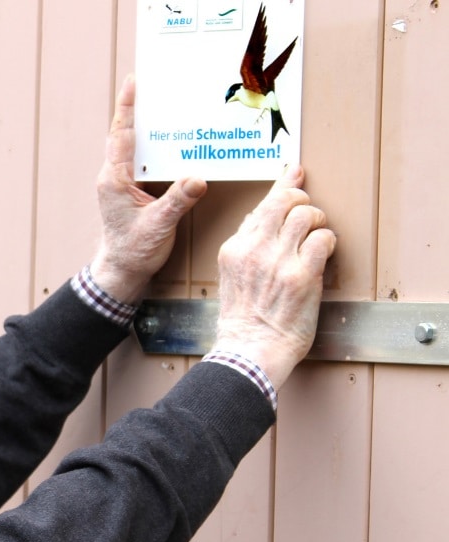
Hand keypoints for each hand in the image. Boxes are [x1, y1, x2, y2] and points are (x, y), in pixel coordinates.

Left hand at [90, 74, 206, 302]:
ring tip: (164, 106)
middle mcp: (113, 177)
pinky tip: (171, 142)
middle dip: (138, 109)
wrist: (122, 270)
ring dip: (146, 128)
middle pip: (125, 135)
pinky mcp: (129, 190)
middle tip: (152, 84)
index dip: (127, 108)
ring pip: (133, 147)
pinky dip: (154, 148)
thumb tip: (197, 178)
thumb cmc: (134, 250)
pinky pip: (141, 161)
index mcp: (114, 180)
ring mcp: (120, 183)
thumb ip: (177, 201)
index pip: (121, 136)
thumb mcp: (159, 225)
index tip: (133, 83)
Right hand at [214, 164, 336, 387]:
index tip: (295, 172)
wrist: (249, 351)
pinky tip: (323, 254)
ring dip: (318, 221)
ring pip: (306, 214)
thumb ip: (247, 249)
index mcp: (234, 249)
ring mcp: (277, 261)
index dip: (283, 186)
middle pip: (285, 200)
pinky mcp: (302, 275)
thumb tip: (262, 221)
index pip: (260, 206)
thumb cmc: (243, 323)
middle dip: (303, 201)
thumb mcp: (231, 278)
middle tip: (311, 215)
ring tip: (318, 236)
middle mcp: (253, 249)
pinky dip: (327, 242)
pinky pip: (323, 239)